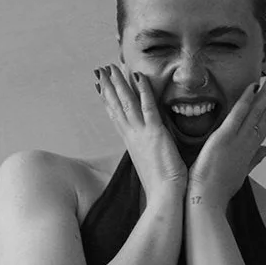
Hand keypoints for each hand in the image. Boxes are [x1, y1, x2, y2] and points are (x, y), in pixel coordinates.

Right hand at [94, 64, 187, 203]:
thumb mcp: (151, 163)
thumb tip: (149, 145)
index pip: (117, 117)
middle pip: (116, 107)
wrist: (164, 197)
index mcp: (131, 143)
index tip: (102, 87)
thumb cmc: (160, 185)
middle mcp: (132, 137)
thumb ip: (148, 149)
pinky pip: (148, 107)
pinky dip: (143, 90)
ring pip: (127, 103)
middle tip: (100, 70)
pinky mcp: (155, 133)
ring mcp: (141, 134)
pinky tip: (138, 75)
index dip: (108, 101)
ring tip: (112, 67)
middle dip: (108, 88)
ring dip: (119, 84)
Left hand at [187, 71, 265, 211]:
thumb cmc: (218, 192)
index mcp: (250, 153)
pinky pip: (237, 116)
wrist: (206, 203)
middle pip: (265, 117)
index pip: (265, 126)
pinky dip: (245, 100)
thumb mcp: (239, 174)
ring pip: (255, 113)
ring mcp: (236, 141)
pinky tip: (252, 86)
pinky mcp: (222, 140)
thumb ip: (254, 159)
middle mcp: (247, 145)